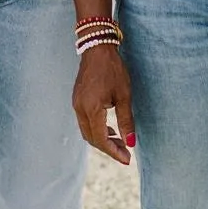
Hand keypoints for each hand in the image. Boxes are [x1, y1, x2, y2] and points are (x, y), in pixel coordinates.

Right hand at [72, 44, 134, 166]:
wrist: (97, 48)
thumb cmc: (113, 70)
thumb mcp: (124, 96)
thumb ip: (126, 121)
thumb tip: (131, 143)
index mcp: (92, 109)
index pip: (101, 139)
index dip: (114, 152)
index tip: (127, 159)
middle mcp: (80, 109)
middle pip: (92, 139)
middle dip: (109, 148)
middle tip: (126, 153)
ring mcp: (76, 104)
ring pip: (87, 132)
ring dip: (102, 140)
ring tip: (120, 142)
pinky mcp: (77, 100)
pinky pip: (85, 122)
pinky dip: (97, 130)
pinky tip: (109, 129)